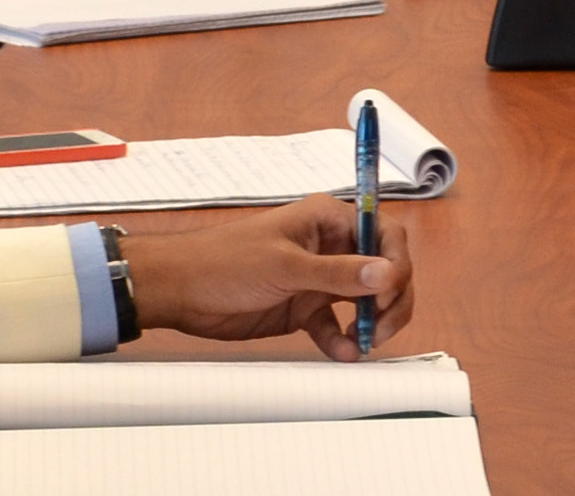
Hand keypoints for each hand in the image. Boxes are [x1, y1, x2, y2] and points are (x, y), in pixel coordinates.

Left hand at [123, 197, 417, 360]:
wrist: (178, 290)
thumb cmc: (223, 262)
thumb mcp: (284, 266)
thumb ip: (337, 273)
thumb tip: (387, 274)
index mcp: (327, 220)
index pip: (384, 235)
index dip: (396, 264)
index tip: (389, 293)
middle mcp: (329, 247)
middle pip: (383, 270)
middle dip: (390, 299)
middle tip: (380, 325)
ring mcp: (318, 279)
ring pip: (365, 299)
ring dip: (372, 322)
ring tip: (364, 342)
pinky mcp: (304, 308)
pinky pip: (336, 325)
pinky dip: (343, 340)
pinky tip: (343, 353)